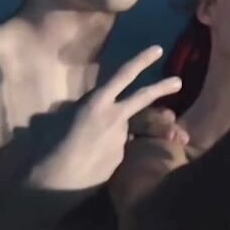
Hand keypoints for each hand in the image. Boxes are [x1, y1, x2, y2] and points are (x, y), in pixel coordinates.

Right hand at [21, 45, 182, 192]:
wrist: (57, 180)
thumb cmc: (50, 144)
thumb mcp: (58, 118)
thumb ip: (74, 110)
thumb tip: (74, 110)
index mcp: (97, 101)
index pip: (123, 75)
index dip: (141, 60)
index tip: (157, 50)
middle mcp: (115, 117)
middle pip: (144, 97)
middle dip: (163, 87)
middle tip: (179, 82)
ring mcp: (122, 138)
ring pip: (125, 129)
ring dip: (115, 133)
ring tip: (90, 146)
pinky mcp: (122, 158)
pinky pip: (118, 149)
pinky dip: (108, 152)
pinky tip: (91, 163)